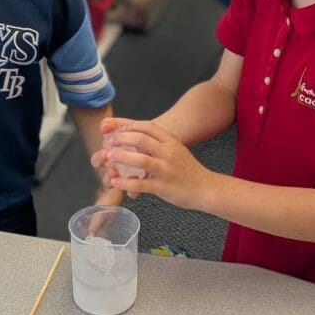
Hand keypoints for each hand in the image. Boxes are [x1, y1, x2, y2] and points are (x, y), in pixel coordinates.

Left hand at [92, 117, 210, 209]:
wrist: (205, 188)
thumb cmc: (188, 170)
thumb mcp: (176, 150)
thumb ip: (159, 143)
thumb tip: (137, 137)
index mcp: (171, 142)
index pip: (148, 127)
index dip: (130, 126)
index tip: (119, 129)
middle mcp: (168, 153)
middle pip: (141, 139)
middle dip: (122, 138)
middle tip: (109, 142)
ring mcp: (166, 170)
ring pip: (141, 160)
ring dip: (122, 157)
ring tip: (109, 158)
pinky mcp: (163, 187)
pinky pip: (141, 184)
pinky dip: (126, 182)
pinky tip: (115, 182)